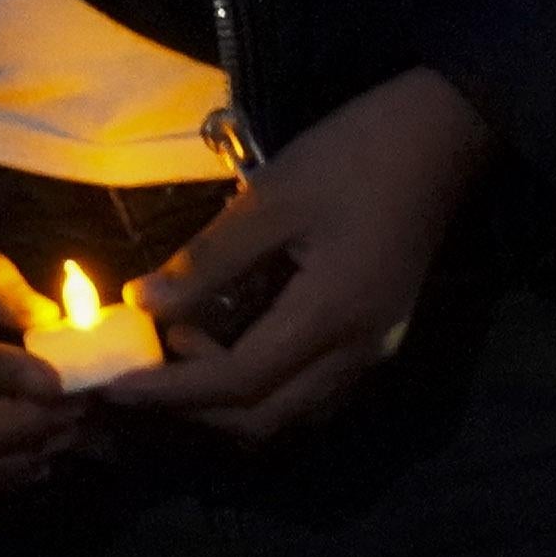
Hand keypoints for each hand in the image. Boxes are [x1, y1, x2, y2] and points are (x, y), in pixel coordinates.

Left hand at [103, 67, 495, 442]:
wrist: (439, 139)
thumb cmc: (351, 158)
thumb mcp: (271, 199)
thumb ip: (208, 260)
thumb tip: (143, 303)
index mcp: (331, 318)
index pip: (239, 382)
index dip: (173, 391)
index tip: (116, 387)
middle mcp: (358, 354)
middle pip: (267, 417)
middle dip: (198, 408)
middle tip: (144, 368)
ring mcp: (375, 350)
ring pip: (293, 411)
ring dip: (231, 399)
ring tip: (181, 347)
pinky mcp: (378, 336)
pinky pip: (314, 388)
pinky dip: (264, 384)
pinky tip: (230, 342)